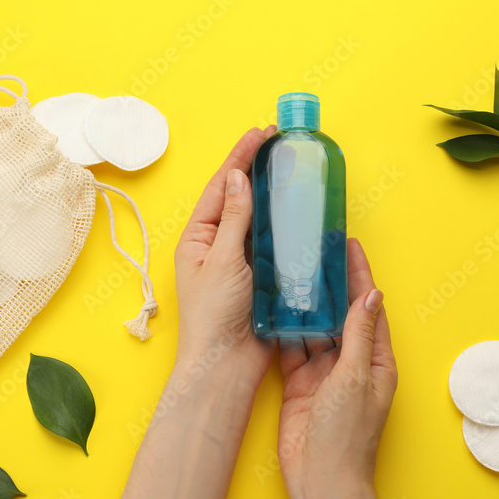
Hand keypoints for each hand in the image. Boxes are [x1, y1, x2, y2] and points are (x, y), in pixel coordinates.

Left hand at [173, 125, 277, 392]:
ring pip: (258, 219)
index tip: (260, 134)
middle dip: (257, 170)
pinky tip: (300, 213)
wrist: (226, 364)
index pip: (221, 187)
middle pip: (239, 198)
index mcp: (198, 238)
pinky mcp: (261, 277)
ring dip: (273, 196)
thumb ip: (233, 218)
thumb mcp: (222, 260)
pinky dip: (286, 227)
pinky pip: (275, 244)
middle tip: (279, 144)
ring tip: (291, 169)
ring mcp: (239, 261)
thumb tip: (237, 176)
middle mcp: (217, 245)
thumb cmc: (214, 316)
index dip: (240, 158)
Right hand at [277, 238, 396, 497]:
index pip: (368, 308)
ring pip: (313, 329)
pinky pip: (292, 349)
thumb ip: (360, 334)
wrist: (320, 478)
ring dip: (303, 305)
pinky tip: (274, 309)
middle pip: (340, 315)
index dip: (359, 276)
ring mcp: (325, 374)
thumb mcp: (357, 377)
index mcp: (376, 360)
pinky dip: (284, 331)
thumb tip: (370, 296)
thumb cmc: (347, 434)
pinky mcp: (300, 384)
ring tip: (290, 272)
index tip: (349, 247)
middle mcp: (352, 364)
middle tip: (313, 252)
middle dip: (328, 285)